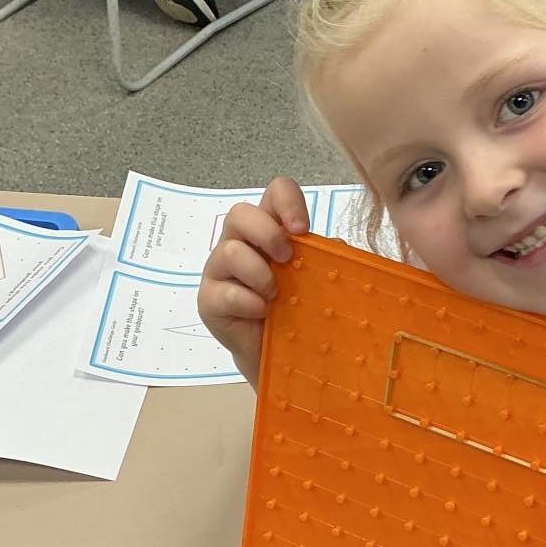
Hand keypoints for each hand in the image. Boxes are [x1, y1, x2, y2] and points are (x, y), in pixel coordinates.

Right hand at [196, 177, 309, 388]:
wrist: (280, 353)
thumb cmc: (297, 308)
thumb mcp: (318, 279)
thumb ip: (326, 258)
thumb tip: (336, 246)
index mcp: (269, 229)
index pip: (274, 193)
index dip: (288, 202)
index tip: (303, 230)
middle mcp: (240, 243)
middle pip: (239, 213)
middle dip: (267, 234)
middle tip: (287, 259)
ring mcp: (220, 271)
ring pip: (229, 251)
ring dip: (259, 273)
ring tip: (276, 295)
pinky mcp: (209, 300)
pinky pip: (223, 292)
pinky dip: (248, 301)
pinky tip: (262, 312)